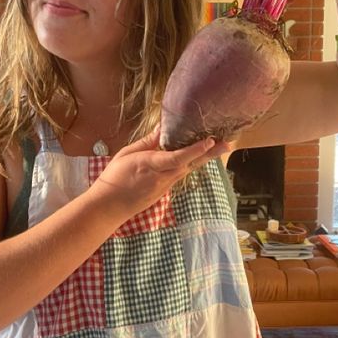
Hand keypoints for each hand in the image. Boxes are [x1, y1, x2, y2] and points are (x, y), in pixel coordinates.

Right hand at [93, 128, 229, 217]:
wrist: (109, 207)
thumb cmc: (114, 178)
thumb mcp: (127, 154)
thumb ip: (147, 143)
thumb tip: (162, 130)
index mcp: (151, 166)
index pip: (177, 158)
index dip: (195, 149)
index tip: (209, 141)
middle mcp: (163, 177)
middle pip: (190, 163)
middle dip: (210, 153)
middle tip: (228, 143)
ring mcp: (165, 186)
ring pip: (188, 168)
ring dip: (204, 157)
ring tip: (220, 146)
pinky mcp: (165, 190)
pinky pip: (181, 173)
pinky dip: (191, 162)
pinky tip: (198, 156)